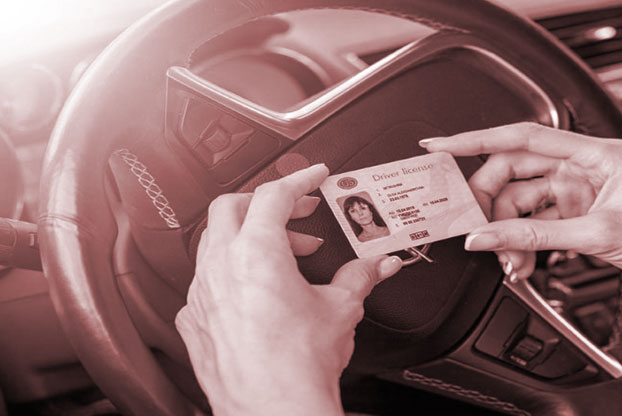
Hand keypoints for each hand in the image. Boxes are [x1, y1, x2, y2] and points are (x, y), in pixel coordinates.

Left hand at [175, 164, 402, 414]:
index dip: (299, 179)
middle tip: (298, 214)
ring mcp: (202, 293)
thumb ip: (360, 276)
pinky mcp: (195, 320)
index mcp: (256, 252)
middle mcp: (221, 267)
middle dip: (267, 203)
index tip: (313, 175)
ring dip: (248, 238)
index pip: (274, 194)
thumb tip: (379, 264)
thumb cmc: (299, 364)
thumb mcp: (341, 308)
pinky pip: (206, 281)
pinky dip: (231, 273)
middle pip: (231, 207)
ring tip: (283, 256)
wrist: (274, 409)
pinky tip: (254, 291)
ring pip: (215, 242)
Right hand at [420, 122, 621, 315]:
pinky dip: (523, 241)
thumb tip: (486, 236)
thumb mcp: (596, 236)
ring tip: (509, 259)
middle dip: (490, 203)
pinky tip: (520, 260)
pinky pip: (536, 221)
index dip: (475, 139)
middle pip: (514, 172)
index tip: (443, 145)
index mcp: (594, 153)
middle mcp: (583, 165)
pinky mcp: (577, 209)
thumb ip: (532, 236)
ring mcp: (578, 188)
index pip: (522, 137)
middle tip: (474, 228)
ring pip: (522, 201)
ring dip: (508, 231)